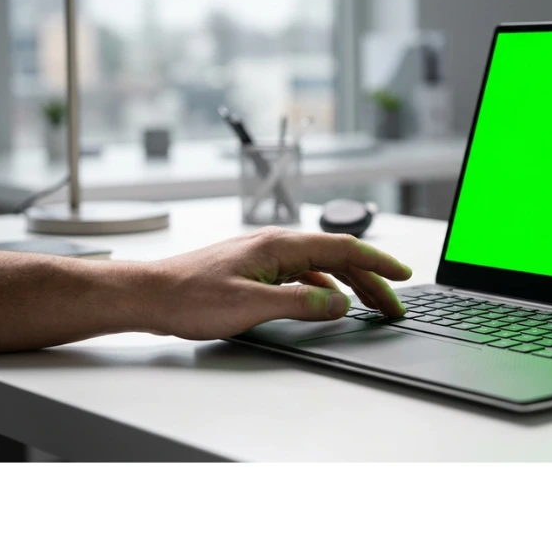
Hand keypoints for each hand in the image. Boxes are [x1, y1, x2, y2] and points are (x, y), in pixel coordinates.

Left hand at [142, 227, 412, 340]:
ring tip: (371, 306)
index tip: (403, 275)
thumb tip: (339, 304)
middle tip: (394, 303)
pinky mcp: (254, 270)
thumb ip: (300, 304)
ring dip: (350, 286)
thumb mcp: (251, 306)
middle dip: (371, 280)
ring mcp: (264, 256)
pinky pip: (302, 275)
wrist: (149, 295)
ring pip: (321, 267)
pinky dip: (324, 289)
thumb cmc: (188, 297)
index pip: (342, 248)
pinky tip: (327, 304)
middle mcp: (275, 245)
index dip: (377, 263)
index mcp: (279, 246)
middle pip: (337, 258)